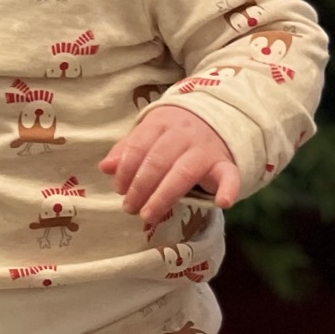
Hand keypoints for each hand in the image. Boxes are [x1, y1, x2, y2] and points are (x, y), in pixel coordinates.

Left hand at [99, 105, 240, 226]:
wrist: (216, 118)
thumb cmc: (174, 133)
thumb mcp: (149, 134)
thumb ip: (127, 151)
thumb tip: (105, 167)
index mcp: (160, 123)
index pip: (138, 146)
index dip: (126, 170)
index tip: (119, 189)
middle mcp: (183, 134)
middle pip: (158, 161)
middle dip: (140, 187)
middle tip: (130, 208)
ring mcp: (205, 148)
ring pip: (183, 173)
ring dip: (163, 196)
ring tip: (148, 215)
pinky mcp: (225, 163)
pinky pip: (229, 175)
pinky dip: (228, 188)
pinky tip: (222, 203)